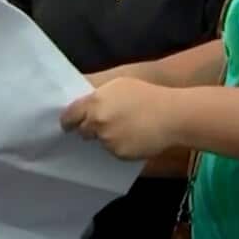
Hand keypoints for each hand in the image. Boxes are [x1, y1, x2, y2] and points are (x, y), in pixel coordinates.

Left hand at [61, 78, 178, 159]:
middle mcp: (97, 123)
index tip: (69, 123)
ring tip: (125, 128)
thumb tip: (83, 105)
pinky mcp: (119, 154)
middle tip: (102, 124)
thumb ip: (97, 96)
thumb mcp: (118, 85)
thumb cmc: (146, 95)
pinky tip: (133, 136)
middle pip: (82, 131)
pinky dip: (119, 146)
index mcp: (94, 103)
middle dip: (89, 128)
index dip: (68, 120)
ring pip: (99, 142)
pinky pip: (113, 151)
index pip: (69, 116)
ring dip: (106, 137)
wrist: (171, 116)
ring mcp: (108, 140)